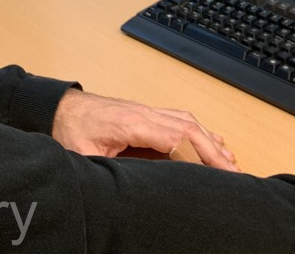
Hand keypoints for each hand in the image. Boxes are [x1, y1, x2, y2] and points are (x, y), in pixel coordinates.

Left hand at [50, 89, 238, 170]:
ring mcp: (147, 111)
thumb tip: (128, 186)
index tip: (219, 171)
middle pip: (190, 128)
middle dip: (215, 150)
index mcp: (132, 123)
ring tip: (230, 160)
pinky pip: (180, 119)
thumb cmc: (70, 129)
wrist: (60, 108)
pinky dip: (200, 131)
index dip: (201, 154)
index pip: (177, 138)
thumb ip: (109, 169)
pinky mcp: (146, 114)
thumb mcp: (85, 156)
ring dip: (211, 140)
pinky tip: (211, 140)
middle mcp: (145, 113)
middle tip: (235, 171)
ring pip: (188, 122)